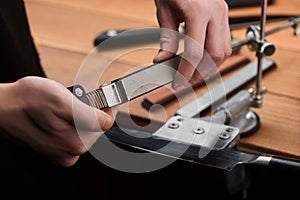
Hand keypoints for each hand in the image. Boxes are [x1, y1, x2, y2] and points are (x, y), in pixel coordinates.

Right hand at [0, 76, 115, 166]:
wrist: (2, 107)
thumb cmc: (25, 100)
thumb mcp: (60, 100)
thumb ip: (88, 115)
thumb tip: (108, 120)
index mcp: (76, 142)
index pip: (106, 123)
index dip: (107, 104)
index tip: (103, 90)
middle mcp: (71, 151)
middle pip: (96, 128)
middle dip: (93, 109)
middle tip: (81, 96)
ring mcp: (62, 152)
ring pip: (85, 130)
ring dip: (81, 115)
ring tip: (67, 104)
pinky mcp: (56, 149)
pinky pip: (73, 134)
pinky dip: (72, 121)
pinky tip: (61, 113)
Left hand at [153, 0, 231, 88]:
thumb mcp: (164, 11)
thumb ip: (166, 39)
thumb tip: (163, 60)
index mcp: (198, 11)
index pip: (195, 53)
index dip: (187, 72)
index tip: (179, 83)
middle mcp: (216, 12)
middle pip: (217, 55)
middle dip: (203, 73)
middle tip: (188, 82)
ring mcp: (223, 12)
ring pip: (226, 50)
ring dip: (212, 66)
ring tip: (195, 74)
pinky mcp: (224, 13)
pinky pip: (225, 40)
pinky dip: (216, 55)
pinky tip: (204, 60)